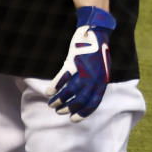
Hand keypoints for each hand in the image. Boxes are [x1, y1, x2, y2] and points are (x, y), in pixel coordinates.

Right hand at [46, 6, 115, 121]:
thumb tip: (85, 99)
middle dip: (68, 108)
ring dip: (59, 100)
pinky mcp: (74, 61)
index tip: (73, 119)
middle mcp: (94, 77)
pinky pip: (62, 78)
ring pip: (69, 91)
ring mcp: (84, 70)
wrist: (96, 32)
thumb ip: (95, 83)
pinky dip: (55, 87)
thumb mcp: (101, 70)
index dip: (83, 113)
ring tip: (52, 103)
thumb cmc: (97, 52)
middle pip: (79, 99)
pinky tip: (49, 92)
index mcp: (102, 81)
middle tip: (59, 111)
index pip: (93, 103)